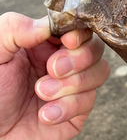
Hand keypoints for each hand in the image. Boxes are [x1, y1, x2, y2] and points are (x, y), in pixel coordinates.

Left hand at [0, 12, 109, 139]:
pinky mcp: (77, 112)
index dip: (79, 32)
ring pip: (99, 72)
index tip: (67, 41)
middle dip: (78, 58)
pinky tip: (44, 114)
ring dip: (72, 84)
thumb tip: (47, 25)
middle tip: (52, 69)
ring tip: (41, 93)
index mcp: (44, 43)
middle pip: (95, 48)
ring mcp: (72, 87)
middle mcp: (63, 62)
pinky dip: (67, 107)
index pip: (77, 28)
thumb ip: (14, 28)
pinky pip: (88, 101)